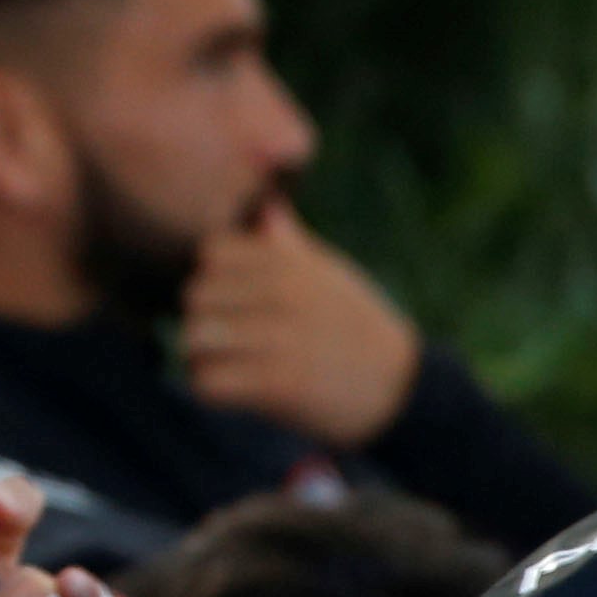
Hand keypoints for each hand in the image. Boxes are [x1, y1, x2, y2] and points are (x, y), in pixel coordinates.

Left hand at [182, 203, 416, 448]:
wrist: (402, 390)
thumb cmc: (356, 328)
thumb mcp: (330, 277)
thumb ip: (289, 245)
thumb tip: (267, 205)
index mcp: (290, 263)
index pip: (211, 254)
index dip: (214, 279)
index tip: (234, 302)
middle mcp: (282, 294)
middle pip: (194, 296)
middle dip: (203, 319)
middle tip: (227, 340)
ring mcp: (279, 337)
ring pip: (194, 338)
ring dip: (202, 357)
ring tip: (227, 365)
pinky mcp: (278, 384)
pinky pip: (207, 381)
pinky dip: (212, 390)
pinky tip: (235, 391)